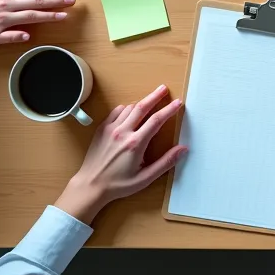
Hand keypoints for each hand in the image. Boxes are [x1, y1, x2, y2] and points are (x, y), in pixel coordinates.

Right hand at [0, 0, 74, 45]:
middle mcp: (5, 5)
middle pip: (35, 2)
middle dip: (55, 1)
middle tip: (71, 0)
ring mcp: (1, 21)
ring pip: (28, 17)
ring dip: (47, 16)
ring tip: (62, 16)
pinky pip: (9, 36)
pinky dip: (18, 36)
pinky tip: (28, 36)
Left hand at [53, 84, 186, 223]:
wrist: (91, 185)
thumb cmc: (118, 185)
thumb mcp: (145, 178)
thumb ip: (165, 162)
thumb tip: (183, 149)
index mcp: (136, 143)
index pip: (156, 120)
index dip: (169, 110)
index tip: (178, 103)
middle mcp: (123, 132)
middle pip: (142, 107)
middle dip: (155, 96)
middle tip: (164, 88)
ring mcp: (110, 129)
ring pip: (129, 108)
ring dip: (141, 103)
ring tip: (149, 101)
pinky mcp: (101, 130)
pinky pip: (115, 112)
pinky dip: (125, 109)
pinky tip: (129, 111)